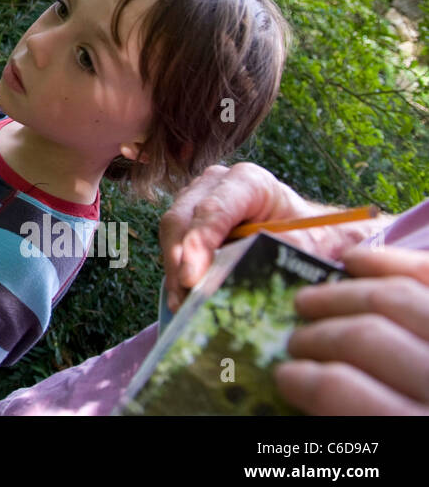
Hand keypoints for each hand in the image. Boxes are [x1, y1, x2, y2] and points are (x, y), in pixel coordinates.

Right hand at [158, 163, 388, 312]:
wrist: (312, 235)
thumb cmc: (313, 236)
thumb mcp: (311, 244)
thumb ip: (285, 249)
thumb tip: (250, 268)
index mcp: (249, 181)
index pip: (213, 208)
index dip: (199, 242)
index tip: (192, 278)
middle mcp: (216, 184)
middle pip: (182, 218)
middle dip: (179, 260)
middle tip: (183, 299)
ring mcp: (198, 199)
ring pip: (172, 231)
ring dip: (174, 270)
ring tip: (181, 306)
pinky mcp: (190, 220)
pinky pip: (173, 245)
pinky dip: (176, 272)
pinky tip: (183, 299)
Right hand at [275, 246, 428, 414]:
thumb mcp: (405, 474)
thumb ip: (363, 430)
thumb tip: (311, 399)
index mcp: (419, 429)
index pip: (342, 391)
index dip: (303, 379)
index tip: (284, 376)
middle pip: (367, 338)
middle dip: (319, 336)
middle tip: (296, 340)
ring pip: (400, 299)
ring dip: (344, 293)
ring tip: (313, 299)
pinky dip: (395, 263)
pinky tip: (358, 261)